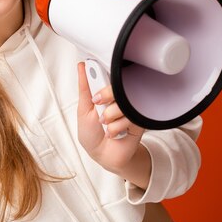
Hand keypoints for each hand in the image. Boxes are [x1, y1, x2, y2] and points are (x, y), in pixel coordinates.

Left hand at [76, 62, 147, 177]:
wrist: (102, 155)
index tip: (95, 88)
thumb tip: (81, 66)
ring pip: (123, 102)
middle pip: (118, 84)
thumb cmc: (91, 133)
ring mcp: (130, 107)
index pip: (110, 74)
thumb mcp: (83, 109)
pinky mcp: (139, 119)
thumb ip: (84, 87)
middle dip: (105, 96)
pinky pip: (129, 117)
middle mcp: (120, 97)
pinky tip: (114, 134)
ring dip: (109, 117)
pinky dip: (116, 128)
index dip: (102, 78)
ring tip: (105, 125)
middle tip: (98, 105)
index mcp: (107, 91)